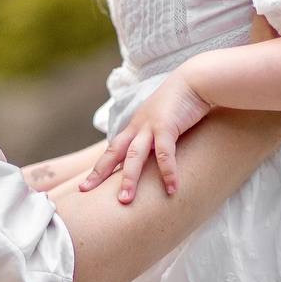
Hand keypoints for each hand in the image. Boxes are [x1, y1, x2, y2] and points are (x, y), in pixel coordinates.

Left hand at [78, 69, 211, 200]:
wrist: (195, 81)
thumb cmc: (182, 103)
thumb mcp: (163, 121)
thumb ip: (157, 138)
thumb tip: (156, 159)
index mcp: (136, 126)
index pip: (113, 149)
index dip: (100, 166)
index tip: (85, 184)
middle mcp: (138, 126)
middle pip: (115, 152)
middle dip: (100, 172)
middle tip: (85, 190)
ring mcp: (151, 126)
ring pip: (134, 155)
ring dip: (129, 179)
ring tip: (125, 200)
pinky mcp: (167, 126)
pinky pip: (165, 154)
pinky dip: (168, 172)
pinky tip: (172, 189)